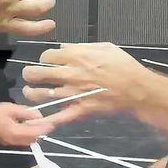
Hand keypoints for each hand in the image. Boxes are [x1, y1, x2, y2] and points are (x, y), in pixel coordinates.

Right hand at [0, 102, 53, 145]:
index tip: (52, 124)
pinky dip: (29, 136)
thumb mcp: (13, 108)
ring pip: (29, 141)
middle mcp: (15, 140)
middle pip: (33, 139)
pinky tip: (29, 129)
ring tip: (40, 126)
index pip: (35, 132)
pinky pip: (23, 142)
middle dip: (41, 132)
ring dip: (36, 135)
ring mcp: (12, 143)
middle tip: (47, 125)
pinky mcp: (9, 143)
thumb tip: (39, 116)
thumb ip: (27, 113)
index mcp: (16, 132)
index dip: (45, 128)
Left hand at [21, 43, 147, 124]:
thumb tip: (62, 48)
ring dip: (31, 93)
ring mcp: (73, 94)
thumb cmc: (124, 65)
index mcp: (76, 57)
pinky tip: (34, 119)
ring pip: (41, 94)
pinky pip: (58, 117)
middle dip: (29, 73)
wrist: (138, 89)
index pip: (46, 56)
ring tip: (29, 92)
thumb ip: (81, 47)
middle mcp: (70, 74)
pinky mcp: (79, 110)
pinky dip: (45, 120)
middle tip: (30, 75)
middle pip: (37, 73)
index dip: (43, 58)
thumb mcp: (104, 47)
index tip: (46, 61)